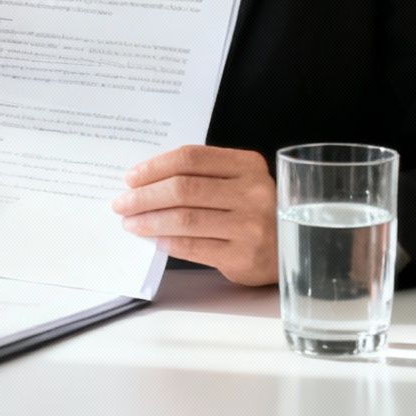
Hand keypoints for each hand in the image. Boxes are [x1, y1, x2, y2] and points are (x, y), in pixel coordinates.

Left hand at [112, 145, 277, 286]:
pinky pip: (193, 246)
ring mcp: (250, 226)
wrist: (293, 247)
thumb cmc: (255, 210)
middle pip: (184, 188)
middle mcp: (252, 193)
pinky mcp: (243, 256)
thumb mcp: (239, 182)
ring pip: (185, 219)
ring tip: (130, 222)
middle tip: (122, 202)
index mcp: (248, 166)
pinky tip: (153, 238)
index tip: (131, 177)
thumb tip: (145, 182)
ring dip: (149, 220)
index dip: (154, 167)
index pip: (190, 158)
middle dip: (145, 195)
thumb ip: (203, 175)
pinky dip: (167, 241)